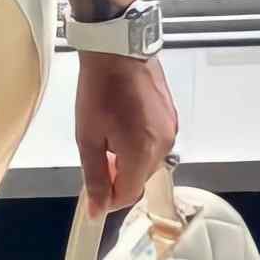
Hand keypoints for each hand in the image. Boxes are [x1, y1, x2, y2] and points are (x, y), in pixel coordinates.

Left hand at [74, 51, 177, 214]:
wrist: (119, 50)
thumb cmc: (100, 88)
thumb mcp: (88, 137)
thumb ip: (94, 177)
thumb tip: (97, 209)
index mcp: (142, 153)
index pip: (128, 194)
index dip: (108, 197)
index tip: (94, 190)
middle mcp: (163, 145)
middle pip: (140, 179)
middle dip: (117, 175)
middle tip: (97, 154)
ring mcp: (171, 130)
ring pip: (148, 162)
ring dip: (128, 158)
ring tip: (109, 134)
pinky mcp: (172, 117)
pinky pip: (156, 143)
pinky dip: (139, 142)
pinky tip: (123, 124)